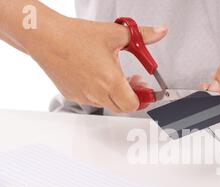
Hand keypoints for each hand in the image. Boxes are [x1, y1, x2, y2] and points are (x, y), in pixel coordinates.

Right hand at [26, 16, 166, 112]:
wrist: (45, 36)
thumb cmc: (76, 36)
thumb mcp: (115, 33)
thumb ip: (143, 36)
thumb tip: (160, 32)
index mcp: (110, 81)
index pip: (134, 104)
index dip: (143, 98)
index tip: (146, 90)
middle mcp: (97, 93)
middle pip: (123, 107)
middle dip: (132, 96)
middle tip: (134, 81)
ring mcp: (84, 96)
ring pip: (107, 103)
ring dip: (115, 93)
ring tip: (114, 74)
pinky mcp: (72, 95)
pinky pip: (92, 99)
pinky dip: (99, 92)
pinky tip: (97, 75)